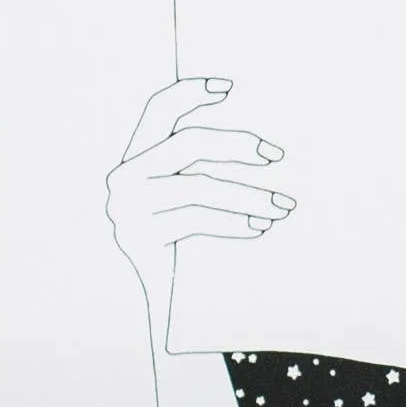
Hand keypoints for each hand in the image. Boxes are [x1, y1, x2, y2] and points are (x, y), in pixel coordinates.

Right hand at [107, 79, 293, 342]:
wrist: (172, 320)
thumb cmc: (190, 251)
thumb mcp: (190, 201)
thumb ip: (201, 169)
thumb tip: (257, 139)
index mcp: (134, 161)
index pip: (157, 111)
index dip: (190, 92)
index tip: (229, 86)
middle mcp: (123, 181)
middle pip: (187, 144)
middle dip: (235, 145)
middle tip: (276, 155)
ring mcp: (127, 211)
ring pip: (197, 186)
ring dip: (246, 194)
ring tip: (282, 206)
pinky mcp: (139, 240)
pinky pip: (195, 219)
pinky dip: (233, 221)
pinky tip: (259, 227)